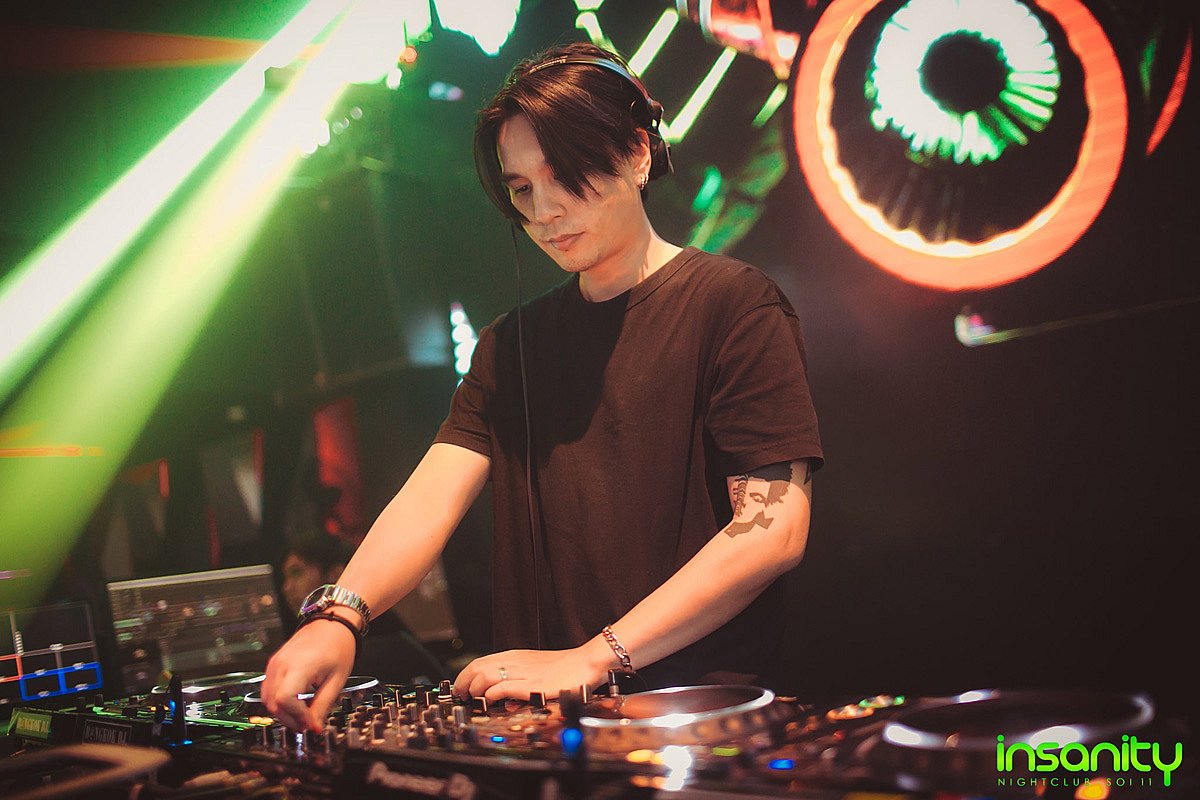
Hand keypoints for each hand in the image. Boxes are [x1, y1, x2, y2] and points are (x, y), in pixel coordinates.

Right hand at [260, 618, 355, 731]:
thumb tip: (314, 728)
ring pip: (268, 700)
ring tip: (303, 715)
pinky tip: (295, 704)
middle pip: (274, 704)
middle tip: (309, 724)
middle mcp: (281, 664)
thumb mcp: (337, 680)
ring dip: (283, 713)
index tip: (311, 724)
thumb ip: (323, 706)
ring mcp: (274, 664)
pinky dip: (279, 702)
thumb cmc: (338, 645)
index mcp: (298, 666)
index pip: (285, 700)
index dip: (297, 717)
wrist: (332, 624)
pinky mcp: (273, 665)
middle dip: (290, 719)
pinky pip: (268, 690)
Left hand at [453, 642, 611, 701]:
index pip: (480, 662)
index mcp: (515, 656)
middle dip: (463, 681)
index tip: (459, 686)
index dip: (465, 674)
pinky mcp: (532, 685)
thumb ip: (518, 678)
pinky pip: (503, 687)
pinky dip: (491, 694)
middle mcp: (515, 662)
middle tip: (461, 695)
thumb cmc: (564, 667)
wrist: (585, 663)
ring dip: (474, 688)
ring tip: (473, 698)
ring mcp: (523, 673)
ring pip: (486, 675)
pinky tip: (490, 700)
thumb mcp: (535, 668)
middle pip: (478, 667)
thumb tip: (502, 696)